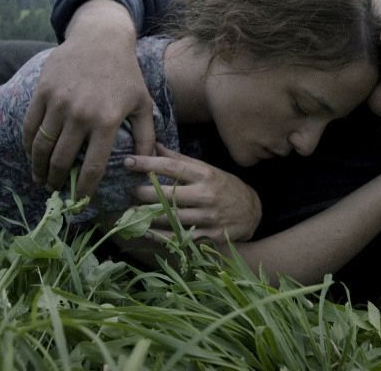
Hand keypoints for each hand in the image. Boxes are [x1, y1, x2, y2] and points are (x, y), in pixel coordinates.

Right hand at [23, 0, 155, 195]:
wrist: (101, 38)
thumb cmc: (126, 74)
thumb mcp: (142, 103)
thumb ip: (146, 136)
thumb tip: (146, 167)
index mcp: (107, 120)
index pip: (94, 166)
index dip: (85, 189)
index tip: (80, 201)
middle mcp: (81, 113)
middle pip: (62, 160)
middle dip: (57, 182)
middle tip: (55, 191)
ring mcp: (59, 102)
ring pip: (42, 146)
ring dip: (38, 168)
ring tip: (40, 179)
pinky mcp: (43, 91)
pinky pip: (29, 125)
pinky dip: (27, 144)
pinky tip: (31, 154)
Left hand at [126, 144, 261, 241]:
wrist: (252, 212)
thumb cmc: (224, 186)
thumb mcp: (206, 168)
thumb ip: (179, 159)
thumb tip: (154, 144)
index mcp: (204, 174)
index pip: (171, 166)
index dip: (148, 163)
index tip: (128, 161)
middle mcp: (206, 195)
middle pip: (168, 194)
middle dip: (144, 192)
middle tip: (128, 191)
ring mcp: (208, 217)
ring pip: (171, 217)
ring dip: (148, 215)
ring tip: (131, 211)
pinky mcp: (209, 236)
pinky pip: (180, 237)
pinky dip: (160, 236)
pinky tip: (146, 232)